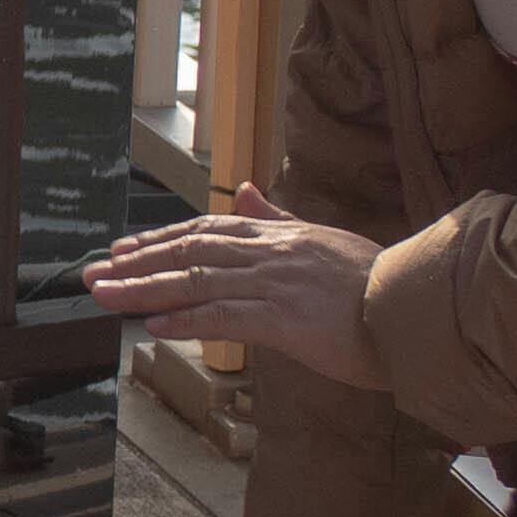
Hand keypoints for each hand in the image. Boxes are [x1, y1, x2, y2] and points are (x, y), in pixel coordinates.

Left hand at [78, 181, 385, 390]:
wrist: (423, 314)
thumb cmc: (378, 285)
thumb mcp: (324, 240)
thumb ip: (279, 218)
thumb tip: (244, 189)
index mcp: (279, 236)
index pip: (204, 230)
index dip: (158, 239)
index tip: (120, 250)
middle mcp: (270, 253)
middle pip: (190, 251)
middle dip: (136, 262)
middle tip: (92, 275)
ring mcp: (277, 284)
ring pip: (196, 281)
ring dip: (145, 290)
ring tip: (105, 296)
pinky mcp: (288, 318)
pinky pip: (226, 316)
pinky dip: (186, 320)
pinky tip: (154, 326)